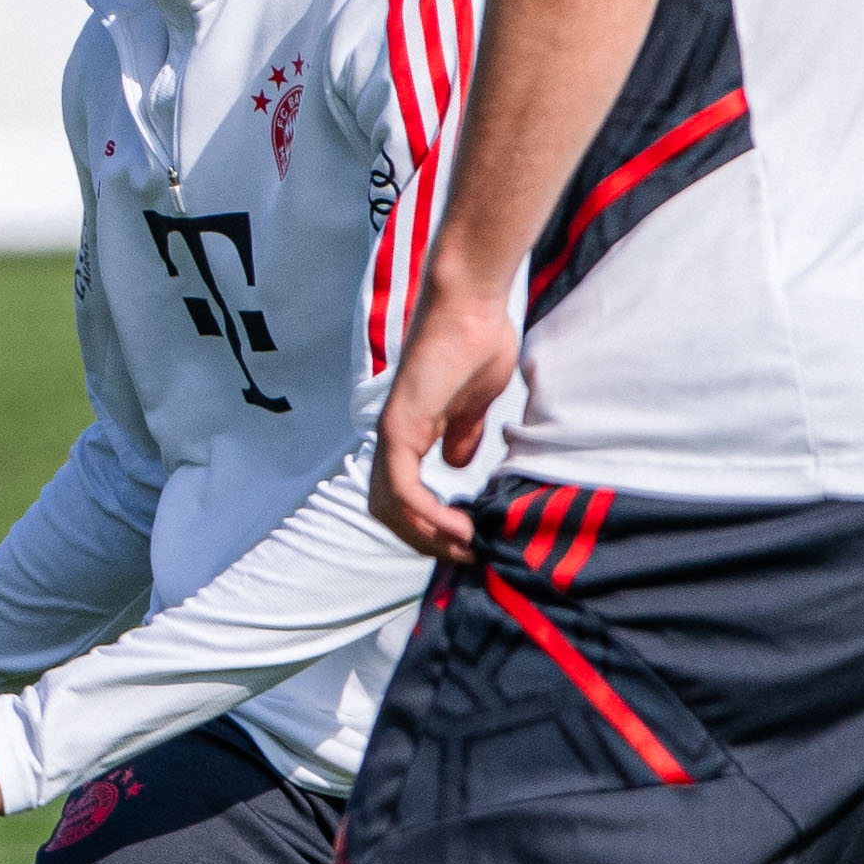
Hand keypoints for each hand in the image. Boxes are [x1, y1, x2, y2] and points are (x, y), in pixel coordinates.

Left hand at [375, 278, 516, 562]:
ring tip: (465, 546)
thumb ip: (461, 437)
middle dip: (425, 541)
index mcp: (409, 435)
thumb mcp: (473, 407)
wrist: (471, 310)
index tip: (468, 540)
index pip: (403, 497)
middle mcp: (393, 439)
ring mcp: (393, 432)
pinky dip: (425, 512)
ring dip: (425, 534)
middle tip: (466, 554)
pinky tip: (457, 524)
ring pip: (390, 506)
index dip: (428, 526)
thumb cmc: (475, 347)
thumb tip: (458, 468)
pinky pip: (402, 484)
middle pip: (388, 511)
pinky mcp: (401, 425)